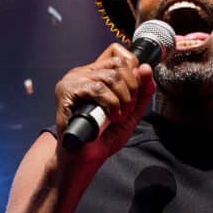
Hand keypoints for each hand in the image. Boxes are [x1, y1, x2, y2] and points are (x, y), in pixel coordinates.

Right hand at [53, 44, 153, 166]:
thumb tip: (146, 68)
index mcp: (95, 74)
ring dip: (123, 100)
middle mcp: (82, 73)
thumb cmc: (103, 136)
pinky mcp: (66, 92)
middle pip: (119, 64)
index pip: (119, 54)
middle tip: (127, 109)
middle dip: (132, 89)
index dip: (133, 69)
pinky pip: (98, 89)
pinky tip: (111, 117)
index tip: (133, 92)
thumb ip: (142, 92)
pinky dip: (111, 104)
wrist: (84, 158)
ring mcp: (73, 81)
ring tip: (119, 116)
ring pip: (111, 76)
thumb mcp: (130, 112)